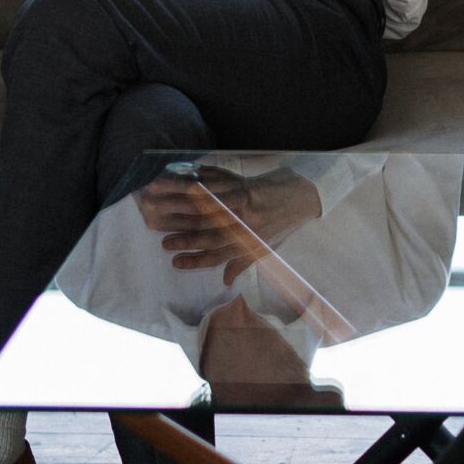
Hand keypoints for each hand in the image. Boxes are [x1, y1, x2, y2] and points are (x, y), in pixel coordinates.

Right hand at [133, 166, 324, 285]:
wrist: (303, 196)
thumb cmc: (280, 224)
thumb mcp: (265, 247)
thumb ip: (242, 262)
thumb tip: (224, 282)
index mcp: (247, 242)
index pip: (218, 256)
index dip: (196, 260)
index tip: (174, 262)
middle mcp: (245, 225)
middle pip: (209, 233)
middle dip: (184, 237)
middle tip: (161, 240)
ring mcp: (244, 204)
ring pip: (207, 207)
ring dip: (180, 202)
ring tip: (160, 202)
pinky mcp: (244, 185)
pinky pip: (216, 185)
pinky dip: (196, 183)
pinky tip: (181, 181)